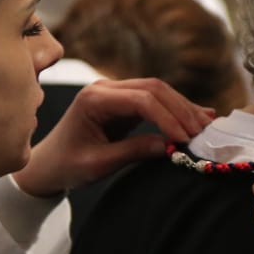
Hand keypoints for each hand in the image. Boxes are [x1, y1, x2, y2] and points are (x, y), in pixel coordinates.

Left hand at [13, 78, 213, 196]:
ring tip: (206, 126)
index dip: (168, 117)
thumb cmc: (66, 165)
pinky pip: (155, 101)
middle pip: (154, 88)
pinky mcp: (124, 103)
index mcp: (94, 99)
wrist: (47, 164)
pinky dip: (176, 109)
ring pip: (158, 91)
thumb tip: (170, 146)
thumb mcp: (98, 164)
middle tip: (202, 132)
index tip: (185, 138)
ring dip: (183, 108)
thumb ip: (132, 152)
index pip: (142, 99)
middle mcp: (105, 88)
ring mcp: (115, 93)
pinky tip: (199, 116)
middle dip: (181, 109)